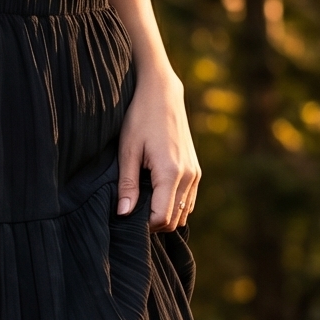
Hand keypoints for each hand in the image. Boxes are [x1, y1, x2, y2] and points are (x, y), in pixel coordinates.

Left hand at [117, 68, 199, 229]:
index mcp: (170, 173)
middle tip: (133, 209)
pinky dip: (174, 205)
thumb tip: (123, 213)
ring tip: (143, 201)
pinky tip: (156, 194)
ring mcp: (195, 174)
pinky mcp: (196, 170)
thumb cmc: (140, 118)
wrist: (163, 94)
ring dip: (165, 214)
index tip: (127, 215)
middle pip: (174, 220)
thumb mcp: (128, 150)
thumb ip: (127, 184)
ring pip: (183, 213)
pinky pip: (188, 201)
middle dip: (154, 223)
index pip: (161, 218)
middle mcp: (188, 176)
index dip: (143, 224)